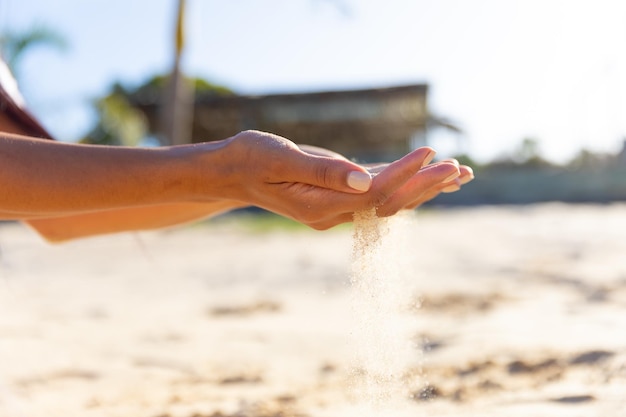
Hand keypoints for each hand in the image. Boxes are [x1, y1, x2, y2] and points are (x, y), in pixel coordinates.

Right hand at [218, 131, 467, 228]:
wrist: (233, 172)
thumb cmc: (251, 160)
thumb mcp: (280, 160)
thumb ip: (322, 172)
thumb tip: (365, 181)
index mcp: (319, 207)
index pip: (371, 195)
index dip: (402, 176)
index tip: (429, 153)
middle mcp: (333, 213)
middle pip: (388, 203)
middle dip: (425, 185)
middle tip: (461, 169)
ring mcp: (337, 207)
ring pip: (388, 200)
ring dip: (423, 187)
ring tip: (459, 173)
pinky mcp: (338, 195)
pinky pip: (377, 191)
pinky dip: (404, 181)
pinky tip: (427, 173)